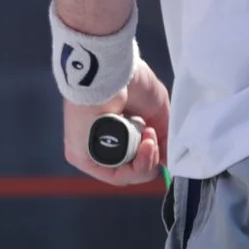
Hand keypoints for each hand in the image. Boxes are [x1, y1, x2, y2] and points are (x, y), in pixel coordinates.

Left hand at [62, 61, 170, 185]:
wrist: (113, 72)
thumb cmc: (131, 84)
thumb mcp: (157, 113)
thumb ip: (163, 137)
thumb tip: (169, 161)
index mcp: (115, 132)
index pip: (136, 161)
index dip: (154, 158)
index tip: (163, 144)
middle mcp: (99, 144)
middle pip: (132, 171)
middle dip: (152, 159)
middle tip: (154, 138)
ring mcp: (89, 151)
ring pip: (126, 176)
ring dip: (146, 160)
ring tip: (149, 137)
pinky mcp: (80, 156)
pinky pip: (114, 175)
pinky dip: (137, 165)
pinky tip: (144, 144)